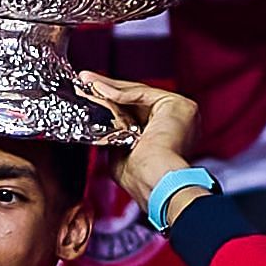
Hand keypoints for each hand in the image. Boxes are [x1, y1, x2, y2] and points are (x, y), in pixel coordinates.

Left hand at [77, 71, 199, 216]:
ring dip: (110, 87)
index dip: (112, 103)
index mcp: (170, 134)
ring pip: (138, 94)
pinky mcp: (177, 104)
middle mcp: (179, 121)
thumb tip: (100, 127)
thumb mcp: (121, 154)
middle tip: (85, 82)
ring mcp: (181, 111)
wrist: (156, 183)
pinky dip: (119, 92)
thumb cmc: (142, 180)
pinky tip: (100, 90)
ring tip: (88, 82)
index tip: (90, 95)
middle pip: (137, 100)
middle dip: (108, 90)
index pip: (137, 112)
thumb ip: (115, 137)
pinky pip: (142, 94)